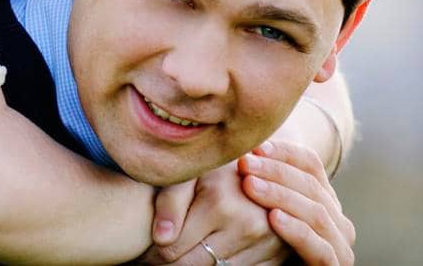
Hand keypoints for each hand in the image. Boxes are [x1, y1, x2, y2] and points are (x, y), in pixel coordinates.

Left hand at [138, 164, 286, 265]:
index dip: (153, 254)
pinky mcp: (278, 255)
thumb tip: (161, 238)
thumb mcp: (186, 173)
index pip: (172, 250)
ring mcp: (267, 243)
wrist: (263, 167)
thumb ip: (169, 202)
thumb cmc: (214, 168)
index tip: (145, 251)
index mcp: (220, 203)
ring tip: (181, 254)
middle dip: (170, 265)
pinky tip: (209, 256)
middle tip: (155, 259)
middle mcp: (248, 225)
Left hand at [238, 141, 355, 265]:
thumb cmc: (258, 244)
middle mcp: (336, 218)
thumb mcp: (259, 209)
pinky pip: (320, 247)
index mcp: (322, 198)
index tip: (254, 147)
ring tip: (250, 186)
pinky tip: (273, 218)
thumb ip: (258, 183)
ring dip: (281, 196)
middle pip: (312, 185)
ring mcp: (339, 244)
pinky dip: (297, 230)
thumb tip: (239, 149)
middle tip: (244, 164)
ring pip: (316, 212)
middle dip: (275, 172)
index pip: (311, 163)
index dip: (284, 152)